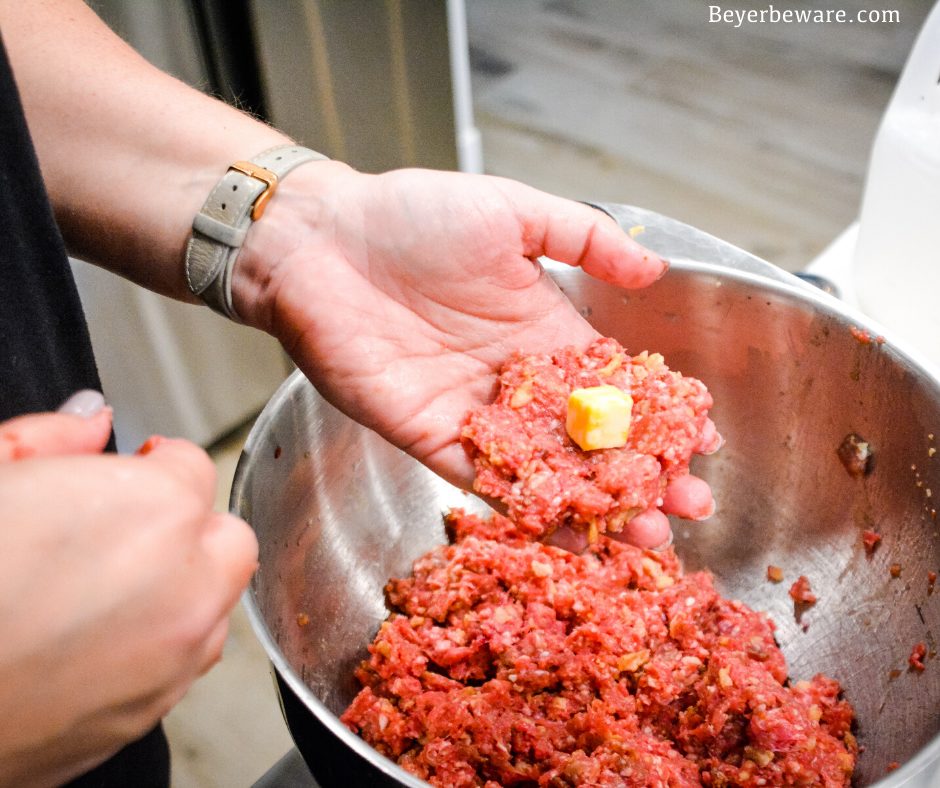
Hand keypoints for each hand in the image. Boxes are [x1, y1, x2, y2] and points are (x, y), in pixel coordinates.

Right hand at [0, 401, 256, 786]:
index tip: (125, 476)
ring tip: (98, 593)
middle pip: (225, 539)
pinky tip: (88, 645)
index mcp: (154, 510)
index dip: (153, 467)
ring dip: (179, 591)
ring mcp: (174, 658)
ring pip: (213, 607)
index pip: (193, 465)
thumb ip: (53, 436)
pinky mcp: (148, 715)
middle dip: (185, 528)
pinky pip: (182, 667)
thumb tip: (90, 418)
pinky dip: (155, 649)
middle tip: (119, 533)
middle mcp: (186, 585)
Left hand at [236, 165, 713, 546]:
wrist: (320, 241)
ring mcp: (474, 412)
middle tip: (692, 504)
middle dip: (642, 472)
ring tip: (649, 534)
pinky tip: (574, 534)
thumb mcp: (513, 210)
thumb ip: (585, 238)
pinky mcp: (429, 435)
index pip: (614, 382)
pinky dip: (530, 511)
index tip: (701, 437)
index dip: (658, 413)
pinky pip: (485, 481)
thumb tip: (652, 270)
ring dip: (598, 504)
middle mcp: (515, 378)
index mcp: (541, 327)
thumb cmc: (411, 214)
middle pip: (590, 438)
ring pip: (547, 470)